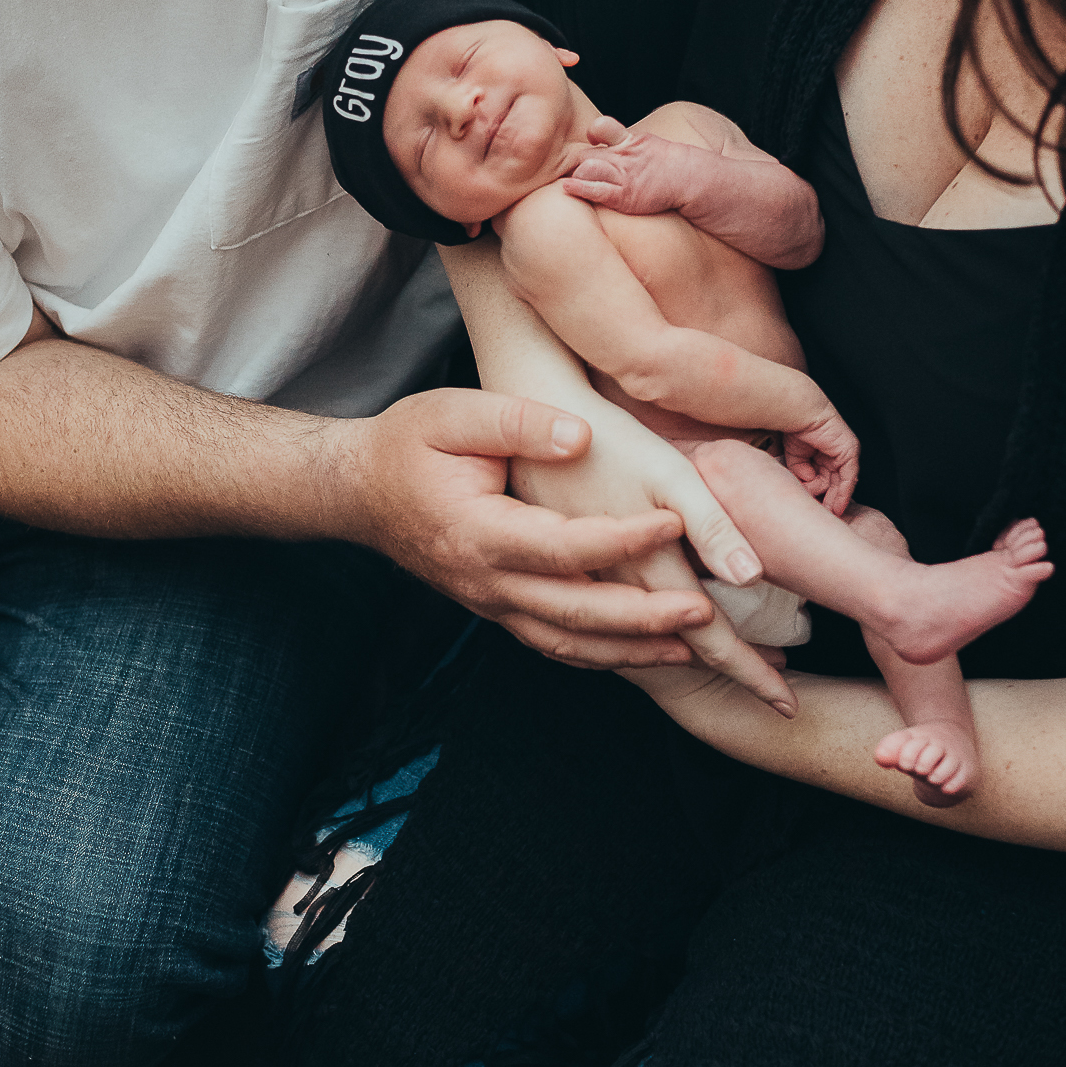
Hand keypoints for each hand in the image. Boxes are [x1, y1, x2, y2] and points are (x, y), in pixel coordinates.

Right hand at [333, 389, 715, 669]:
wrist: (358, 490)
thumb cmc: (407, 443)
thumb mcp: (452, 412)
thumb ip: (517, 421)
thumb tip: (581, 437)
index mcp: (478, 533)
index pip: (564, 547)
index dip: (624, 540)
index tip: (676, 522)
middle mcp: (486, 582)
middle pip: (576, 614)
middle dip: (645, 617)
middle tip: (708, 611)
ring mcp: (490, 604)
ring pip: (568, 644)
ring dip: (632, 649)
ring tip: (693, 644)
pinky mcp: (498, 609)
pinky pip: (554, 643)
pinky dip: (602, 654)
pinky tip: (646, 648)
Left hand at [563, 121, 692, 215]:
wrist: (690, 179)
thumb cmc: (668, 166)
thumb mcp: (649, 145)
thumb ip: (627, 144)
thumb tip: (611, 144)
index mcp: (630, 141)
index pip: (602, 127)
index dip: (592, 134)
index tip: (591, 141)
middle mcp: (623, 156)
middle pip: (586, 154)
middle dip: (576, 163)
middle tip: (571, 172)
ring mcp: (623, 175)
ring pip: (587, 168)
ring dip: (576, 175)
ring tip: (571, 182)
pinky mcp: (625, 195)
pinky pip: (596, 189)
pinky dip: (579, 188)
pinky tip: (568, 188)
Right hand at [781, 399, 859, 513]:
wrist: (799, 413)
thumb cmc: (794, 430)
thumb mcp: (796, 459)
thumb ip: (802, 474)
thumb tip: (807, 485)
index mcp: (825, 453)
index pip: (827, 479)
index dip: (821, 495)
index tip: (816, 510)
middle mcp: (837, 454)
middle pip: (835, 483)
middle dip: (828, 501)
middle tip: (822, 516)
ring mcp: (846, 453)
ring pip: (840, 483)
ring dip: (829, 497)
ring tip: (815, 502)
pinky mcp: (849, 453)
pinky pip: (848, 478)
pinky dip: (843, 494)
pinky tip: (836, 507)